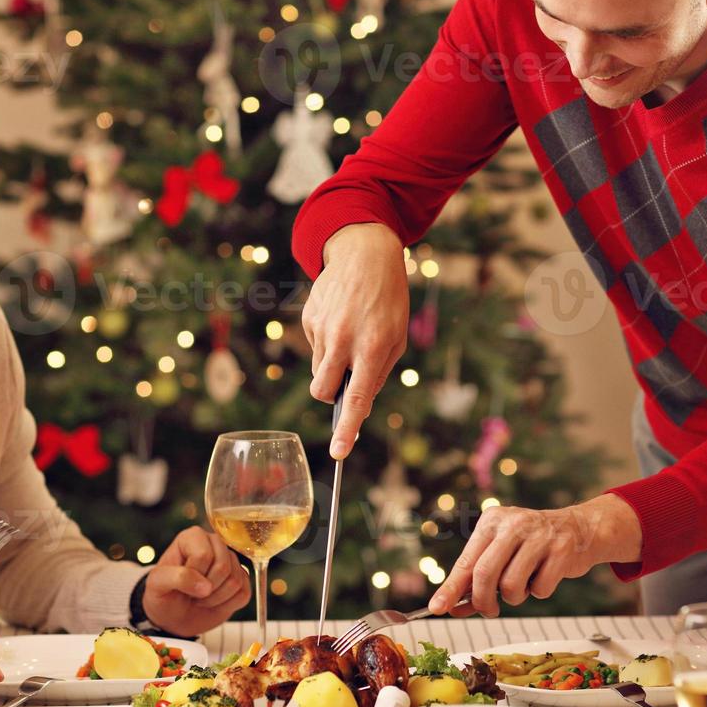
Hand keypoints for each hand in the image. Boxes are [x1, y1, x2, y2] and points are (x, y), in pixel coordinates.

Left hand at [142, 526, 251, 635]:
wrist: (173, 615)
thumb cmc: (163, 594)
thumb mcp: (157, 584)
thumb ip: (177, 578)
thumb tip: (205, 586)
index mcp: (193, 537)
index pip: (203, 555)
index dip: (193, 576)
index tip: (180, 584)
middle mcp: (215, 543)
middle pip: (223, 567)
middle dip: (205, 589)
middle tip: (191, 594)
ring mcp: (231, 561)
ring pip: (235, 581)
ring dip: (214, 598)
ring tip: (200, 598)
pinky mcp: (242, 579)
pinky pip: (244, 593)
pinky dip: (226, 605)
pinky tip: (213, 602)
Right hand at [302, 222, 408, 458]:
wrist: (365, 253)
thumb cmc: (389, 299)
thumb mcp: (397, 337)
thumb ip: (378, 372)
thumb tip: (358, 402)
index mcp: (373, 348)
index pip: (357, 399)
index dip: (347, 429)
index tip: (339, 453)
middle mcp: (344, 340)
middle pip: (323, 390)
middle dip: (330, 395)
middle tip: (344, 380)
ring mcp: (323, 329)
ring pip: (318, 369)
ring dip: (331, 365)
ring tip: (349, 335)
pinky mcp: (309, 318)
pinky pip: (314, 346)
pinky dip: (326, 342)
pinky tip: (340, 318)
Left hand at [427, 494, 640, 616]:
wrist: (580, 530)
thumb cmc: (532, 546)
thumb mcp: (501, 552)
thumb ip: (476, 579)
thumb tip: (451, 607)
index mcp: (492, 522)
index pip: (466, 562)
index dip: (451, 589)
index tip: (437, 608)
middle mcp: (513, 524)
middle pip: (484, 574)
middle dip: (483, 601)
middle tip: (490, 610)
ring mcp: (539, 535)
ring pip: (511, 586)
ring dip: (516, 597)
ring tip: (524, 583)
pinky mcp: (561, 550)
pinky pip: (540, 589)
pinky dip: (540, 591)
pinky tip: (545, 575)